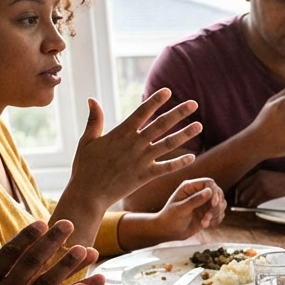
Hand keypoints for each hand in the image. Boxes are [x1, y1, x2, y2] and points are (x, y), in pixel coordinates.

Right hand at [68, 89, 202, 208]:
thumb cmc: (85, 167)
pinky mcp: (145, 176)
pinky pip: (166, 168)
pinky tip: (192, 157)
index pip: (141, 112)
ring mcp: (141, 160)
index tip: (168, 91)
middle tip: (194, 103)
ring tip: (199, 126)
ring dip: (185, 135)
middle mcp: (134, 144)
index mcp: (120, 133)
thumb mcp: (87, 141)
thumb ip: (94, 120)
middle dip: (178, 113)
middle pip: (160, 125)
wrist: (88, 194)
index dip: (155, 101)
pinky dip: (179, 163)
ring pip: (168, 144)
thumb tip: (92, 99)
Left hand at [148, 178, 227, 242]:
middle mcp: (199, 193)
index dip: (215, 192)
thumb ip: (194, 200)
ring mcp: (204, 203)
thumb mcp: (180, 209)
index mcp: (190, 187)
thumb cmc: (170, 218)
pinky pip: (219, 214)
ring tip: (204, 223)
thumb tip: (209, 191)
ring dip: (216, 214)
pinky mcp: (207, 213)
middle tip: (208, 216)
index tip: (214, 204)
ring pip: (221, 204)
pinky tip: (206, 225)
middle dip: (217, 205)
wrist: (168, 232)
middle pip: (218, 193)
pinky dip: (216, 220)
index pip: (209, 183)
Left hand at [233, 169, 284, 206]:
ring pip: (248, 202)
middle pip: (242, 195)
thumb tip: (248, 196)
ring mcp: (262, 187)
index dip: (239, 196)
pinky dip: (257, 209)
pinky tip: (263, 209)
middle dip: (243, 203)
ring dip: (250, 207)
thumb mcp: (271, 178)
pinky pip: (256, 206)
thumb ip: (259, 183)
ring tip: (257, 209)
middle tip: (246, 209)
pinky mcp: (267, 195)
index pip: (240, 186)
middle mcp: (258, 179)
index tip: (240, 202)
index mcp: (258, 174)